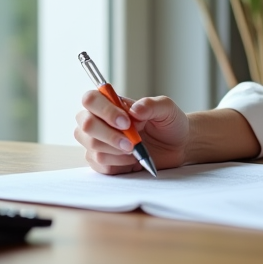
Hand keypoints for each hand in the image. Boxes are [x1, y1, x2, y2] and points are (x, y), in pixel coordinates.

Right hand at [75, 91, 189, 174]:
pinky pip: (98, 164)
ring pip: (92, 146)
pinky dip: (117, 164)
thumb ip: (151, 105)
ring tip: (135, 150)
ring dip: (116, 151)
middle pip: (85, 124)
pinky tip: (131, 160)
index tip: (126, 122)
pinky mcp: (103, 160)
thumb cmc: (168, 123)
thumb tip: (134, 110)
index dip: (104, 111)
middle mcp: (100, 120)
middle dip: (109, 135)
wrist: (177, 146)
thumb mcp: (166, 109)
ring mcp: (98, 141)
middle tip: (131, 143)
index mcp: (111, 103)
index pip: (91, 99)